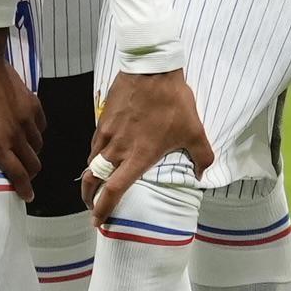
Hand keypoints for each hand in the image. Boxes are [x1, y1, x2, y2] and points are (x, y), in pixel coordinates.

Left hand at [0, 25, 43, 198]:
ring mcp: (27, 118)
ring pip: (38, 144)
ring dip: (32, 154)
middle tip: (20, 177)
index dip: (24, 189)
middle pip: (33, 163)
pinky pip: (40, 126)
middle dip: (29, 174)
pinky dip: (35, 133)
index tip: (26, 198)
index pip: (18, 174)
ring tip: (21, 154)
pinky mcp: (32, 103)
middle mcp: (17, 134)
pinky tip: (26, 131)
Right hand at [84, 67, 212, 224]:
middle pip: (92, 181)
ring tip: (97, 184)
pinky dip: (95, 156)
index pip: (113, 191)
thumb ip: (201, 156)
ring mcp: (106, 134)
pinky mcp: (102, 120)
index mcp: (138, 157)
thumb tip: (201, 174)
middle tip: (92, 207)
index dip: (102, 209)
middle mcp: (116, 149)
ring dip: (91, 178)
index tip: (98, 221)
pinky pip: (94, 145)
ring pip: (91, 163)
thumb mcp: (195, 130)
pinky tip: (103, 156)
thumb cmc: (173, 101)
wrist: (151, 69)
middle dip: (89, 198)